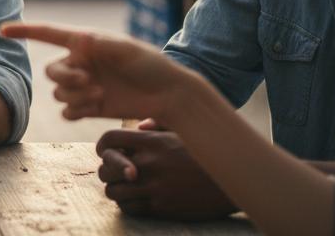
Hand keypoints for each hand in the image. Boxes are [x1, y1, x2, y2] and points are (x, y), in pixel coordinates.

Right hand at [0, 22, 194, 122]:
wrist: (167, 95)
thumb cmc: (150, 65)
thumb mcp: (127, 50)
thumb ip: (102, 45)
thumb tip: (80, 39)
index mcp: (85, 43)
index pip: (49, 34)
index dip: (25, 31)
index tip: (2, 30)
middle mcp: (81, 63)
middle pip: (51, 71)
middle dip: (65, 78)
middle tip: (89, 81)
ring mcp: (84, 86)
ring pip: (58, 93)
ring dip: (74, 95)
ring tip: (99, 95)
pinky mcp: (90, 107)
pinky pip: (67, 111)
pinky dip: (75, 110)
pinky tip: (91, 108)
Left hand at [96, 122, 236, 220]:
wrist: (231, 181)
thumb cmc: (205, 154)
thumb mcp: (184, 133)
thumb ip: (159, 125)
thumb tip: (140, 126)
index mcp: (152, 141)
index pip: (109, 141)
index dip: (103, 148)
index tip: (108, 153)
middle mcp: (149, 163)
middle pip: (105, 169)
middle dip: (108, 172)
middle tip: (117, 174)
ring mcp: (154, 187)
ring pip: (113, 192)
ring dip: (116, 190)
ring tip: (127, 188)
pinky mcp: (161, 207)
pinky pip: (129, 208)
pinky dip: (127, 204)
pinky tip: (138, 199)